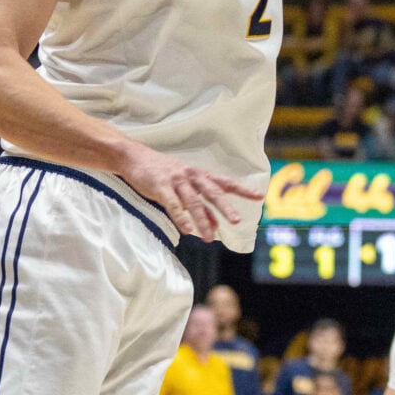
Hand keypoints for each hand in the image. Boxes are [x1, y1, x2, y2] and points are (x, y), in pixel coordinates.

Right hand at [119, 146, 262, 240]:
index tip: (259, 196)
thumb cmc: (163, 173)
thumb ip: (202, 206)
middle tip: (236, 221)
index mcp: (200, 175)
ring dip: (202, 219)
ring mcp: (176, 180)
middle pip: (212, 192)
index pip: (225, 183)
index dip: (242, 189)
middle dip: (225, 207)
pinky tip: (186, 229)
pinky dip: (180, 217)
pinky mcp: (160, 186)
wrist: (135, 158)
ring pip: (193, 201)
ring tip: (209, 237)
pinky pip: (172, 204)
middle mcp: (192, 176)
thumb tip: (217, 225)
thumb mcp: (186, 187)